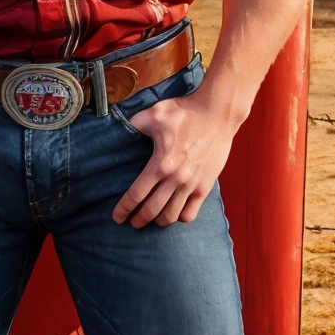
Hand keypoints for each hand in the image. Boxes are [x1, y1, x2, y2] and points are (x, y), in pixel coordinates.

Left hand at [112, 89, 237, 228]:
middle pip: (151, 210)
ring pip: (171, 216)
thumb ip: (135, 124)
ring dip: (158, 221)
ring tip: (151, 220)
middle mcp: (175, 179)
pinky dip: (180, 217)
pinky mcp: (205, 186)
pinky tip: (174, 213)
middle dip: (138, 220)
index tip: (117, 217)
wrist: (217, 114)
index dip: (124, 209)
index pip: (136, 195)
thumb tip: (121, 128)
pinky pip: (191, 213)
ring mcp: (192, 185)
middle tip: (131, 222)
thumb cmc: (186, 112)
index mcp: (160, 164)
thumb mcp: (154, 113)